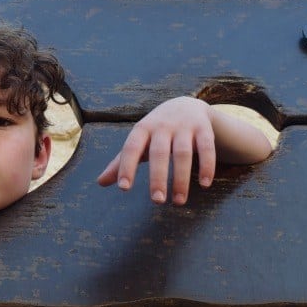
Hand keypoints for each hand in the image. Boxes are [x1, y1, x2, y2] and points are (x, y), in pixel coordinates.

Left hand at [97, 97, 215, 205]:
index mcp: (142, 129)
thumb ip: (121, 162)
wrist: (185, 104)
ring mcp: (184, 126)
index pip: (131, 148)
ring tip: (178, 202)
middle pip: (159, 152)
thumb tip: (100, 182)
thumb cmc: (156, 130)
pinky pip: (206, 148)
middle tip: (157, 200)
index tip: (124, 188)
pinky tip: (204, 184)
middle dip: (158, 177)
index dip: (126, 167)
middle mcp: (162, 126)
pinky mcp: (203, 128)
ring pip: (183, 153)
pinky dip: (206, 166)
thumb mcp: (138, 142)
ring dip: (181, 178)